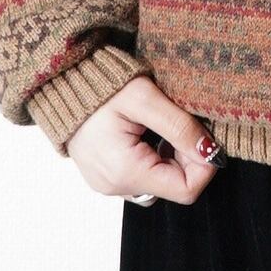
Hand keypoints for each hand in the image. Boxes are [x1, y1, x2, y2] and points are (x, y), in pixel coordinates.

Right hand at [66, 74, 222, 204]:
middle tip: (179, 122)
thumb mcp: (144, 98)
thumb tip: (211, 152)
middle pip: (174, 186)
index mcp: (125, 172)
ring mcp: (107, 183)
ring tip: (159, 126)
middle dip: (187, 157)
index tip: (202, 135)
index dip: (204, 164)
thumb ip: (180, 127)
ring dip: (170, 157)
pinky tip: (145, 132)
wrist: (59, 81)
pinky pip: (142, 176)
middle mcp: (115, 186)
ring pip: (160, 182)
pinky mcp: (104, 175)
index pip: (186, 190)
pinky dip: (153, 157)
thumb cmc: (98, 85)